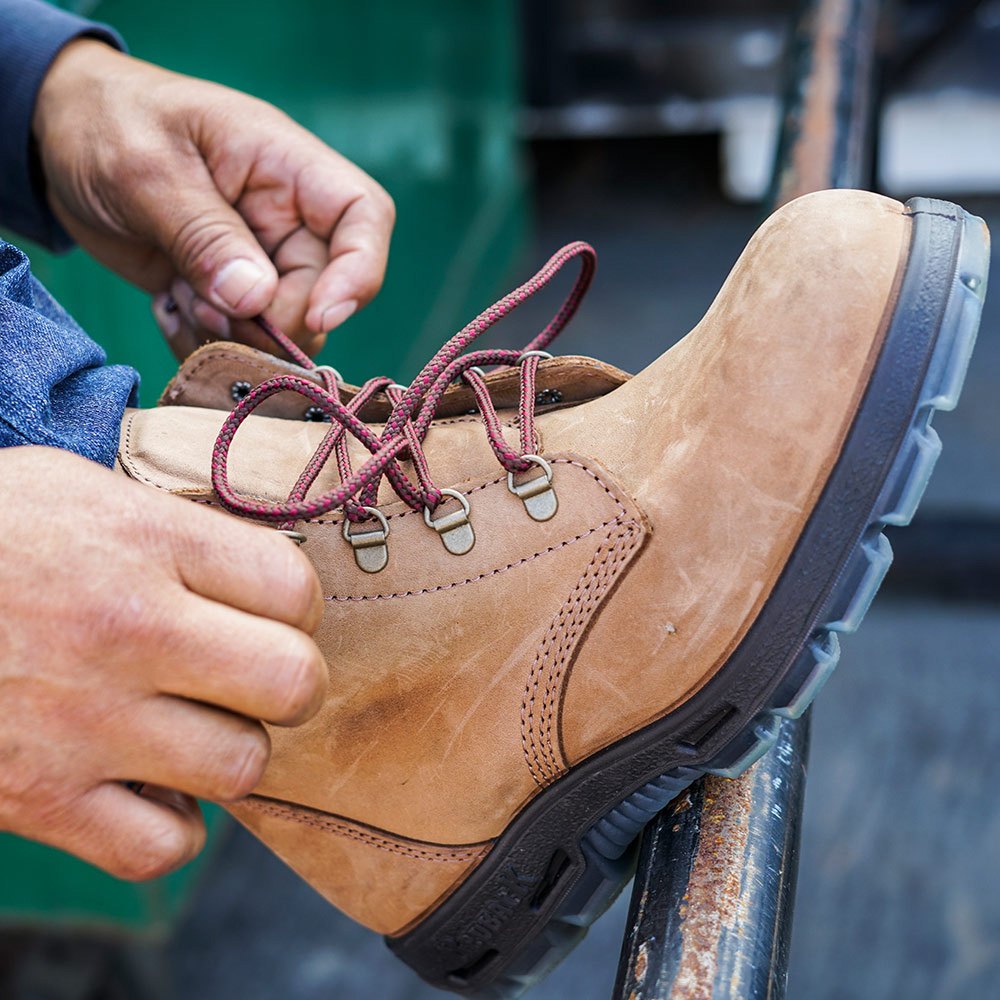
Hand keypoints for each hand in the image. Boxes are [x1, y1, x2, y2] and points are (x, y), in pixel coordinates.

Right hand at [0, 447, 326, 879]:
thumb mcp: (76, 490)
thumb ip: (174, 531)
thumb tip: (255, 575)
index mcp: (143, 542)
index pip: (293, 588)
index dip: (296, 607)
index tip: (270, 612)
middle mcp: (127, 630)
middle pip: (293, 683)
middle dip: (288, 682)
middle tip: (251, 674)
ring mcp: (84, 722)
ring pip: (241, 766)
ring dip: (230, 750)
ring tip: (191, 723)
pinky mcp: (38, 797)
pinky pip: (161, 845)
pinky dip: (168, 825)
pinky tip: (145, 782)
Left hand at [32, 39, 394, 358]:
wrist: (57, 139)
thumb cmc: (106, 123)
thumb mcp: (145, 169)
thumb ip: (203, 234)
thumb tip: (256, 300)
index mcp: (285, 165)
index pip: (363, 216)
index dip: (359, 272)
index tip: (319, 317)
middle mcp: (285, 216)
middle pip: (321, 289)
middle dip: (271, 320)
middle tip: (209, 313)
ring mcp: (258, 258)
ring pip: (280, 326)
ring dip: (232, 335)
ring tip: (179, 300)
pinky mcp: (227, 292)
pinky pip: (239, 339)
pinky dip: (203, 342)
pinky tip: (167, 308)